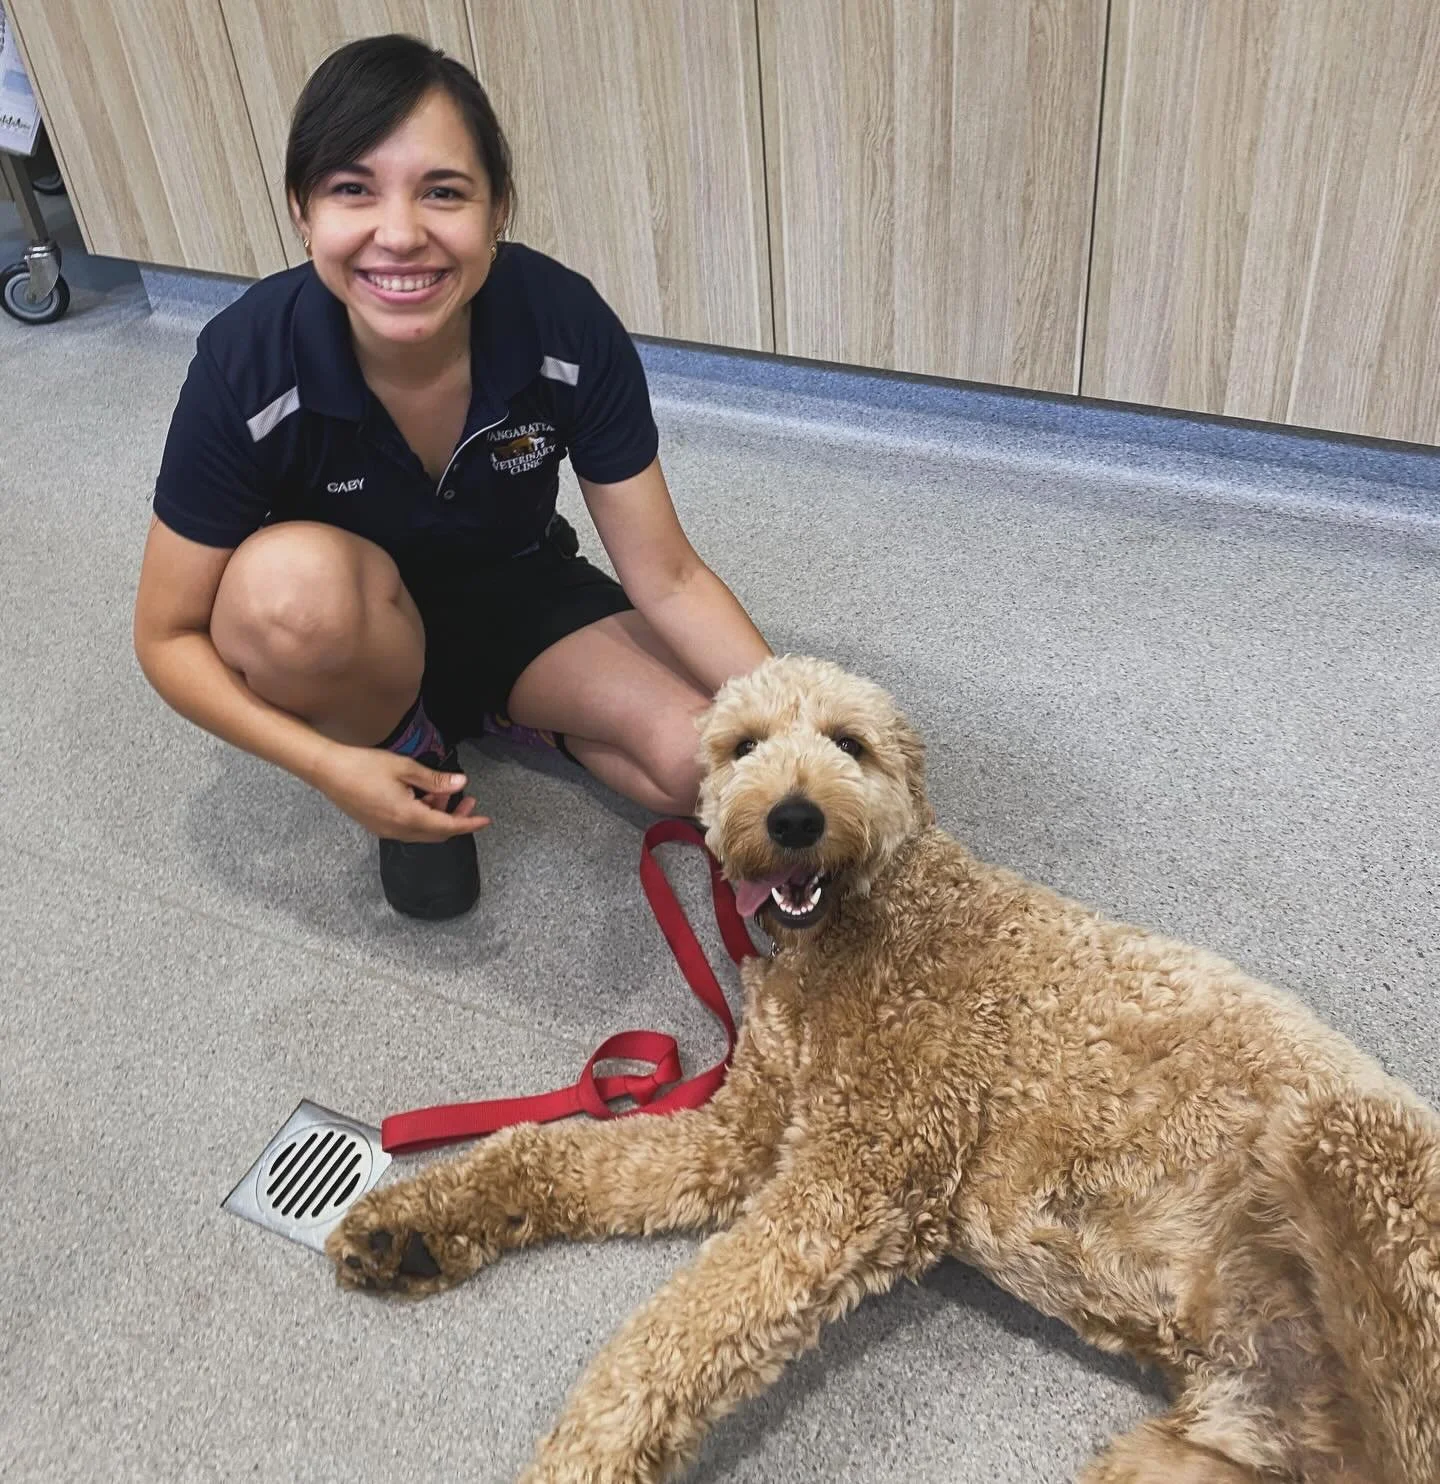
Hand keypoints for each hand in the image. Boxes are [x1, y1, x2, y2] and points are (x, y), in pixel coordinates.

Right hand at [313, 745, 490, 841]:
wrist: (326, 771)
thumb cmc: (364, 766)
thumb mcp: (405, 767)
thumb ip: (435, 779)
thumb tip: (461, 783)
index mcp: (407, 817)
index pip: (447, 827)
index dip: (468, 824)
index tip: (485, 820)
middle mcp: (397, 830)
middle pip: (436, 833)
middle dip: (455, 819)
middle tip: (468, 800)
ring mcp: (385, 830)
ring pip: (422, 831)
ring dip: (437, 816)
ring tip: (444, 791)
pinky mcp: (377, 826)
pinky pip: (407, 828)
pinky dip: (422, 817)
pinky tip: (423, 796)